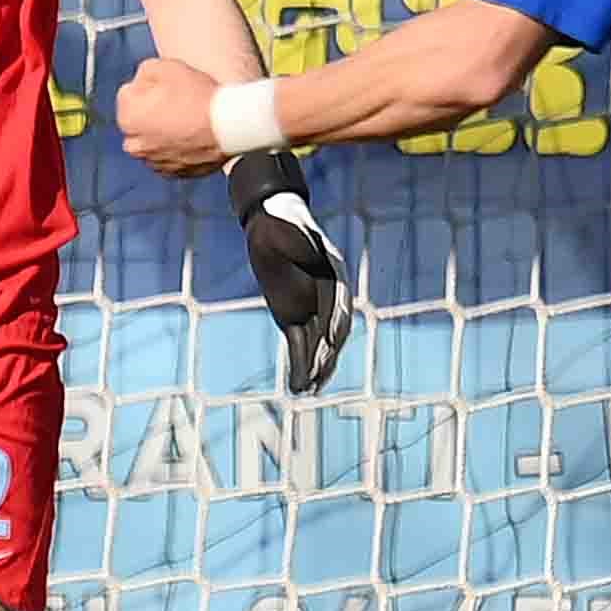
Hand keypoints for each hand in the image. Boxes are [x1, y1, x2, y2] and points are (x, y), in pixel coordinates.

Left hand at [118, 56, 226, 176]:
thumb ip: (144, 72)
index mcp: (127, 117)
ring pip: (151, 143)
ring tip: (186, 122)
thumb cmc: (197, 96)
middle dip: (149, 114)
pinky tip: (191, 138)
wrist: (229, 126)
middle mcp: (135, 144)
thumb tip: (142, 80)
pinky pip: (168, 158)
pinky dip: (175, 150)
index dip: (148, 87)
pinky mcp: (174, 173)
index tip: (166, 87)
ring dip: (161, 134)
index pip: (129, 95)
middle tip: (176, 104)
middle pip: (138, 122)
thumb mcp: (165, 66)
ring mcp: (155, 162)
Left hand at [232, 151, 357, 394]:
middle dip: (326, 353)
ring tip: (310, 389)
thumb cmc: (281, 220)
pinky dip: (301, 365)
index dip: (336, 322)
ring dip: (317, 367)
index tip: (331, 341)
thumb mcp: (286, 223)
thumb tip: (297, 237)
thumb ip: (294, 234)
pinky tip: (299, 385)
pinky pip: (301, 344)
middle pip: (332, 329)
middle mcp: (328, 294)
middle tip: (317, 373)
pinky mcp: (293, 316)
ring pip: (320, 343)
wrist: (271, 221)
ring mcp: (312, 307)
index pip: (339, 302)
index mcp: (332, 273)